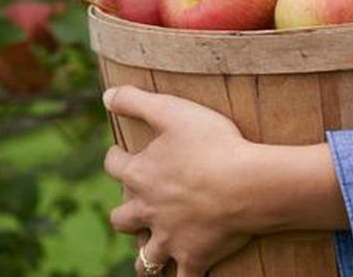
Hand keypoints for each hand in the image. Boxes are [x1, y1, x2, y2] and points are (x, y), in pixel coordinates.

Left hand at [103, 86, 257, 276]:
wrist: (247, 184)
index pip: (113, 166)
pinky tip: (183, 274)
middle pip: (121, 218)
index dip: (115, 158)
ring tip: (150, 251)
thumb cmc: (213, 143)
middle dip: (124, 214)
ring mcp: (170, 238)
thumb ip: (135, 100)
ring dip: (145, 255)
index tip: (118, 153)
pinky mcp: (193, 257)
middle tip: (135, 207)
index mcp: (140, 175)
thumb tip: (105, 94)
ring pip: (145, 257)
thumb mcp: (172, 110)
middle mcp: (148, 210)